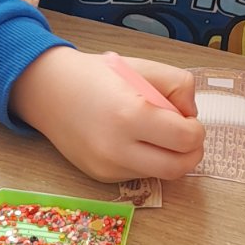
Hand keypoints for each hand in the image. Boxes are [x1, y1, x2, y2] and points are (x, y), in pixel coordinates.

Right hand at [10, 47, 204, 181]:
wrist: (48, 92)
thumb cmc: (97, 76)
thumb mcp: (141, 67)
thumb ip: (178, 85)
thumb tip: (191, 115)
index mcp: (130, 114)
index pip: (185, 139)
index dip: (196, 130)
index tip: (188, 119)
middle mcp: (117, 148)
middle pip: (177, 168)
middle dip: (191, 153)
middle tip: (186, 135)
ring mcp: (106, 167)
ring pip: (160, 175)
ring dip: (170, 158)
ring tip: (158, 134)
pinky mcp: (100, 176)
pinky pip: (138, 175)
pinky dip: (147, 161)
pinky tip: (133, 141)